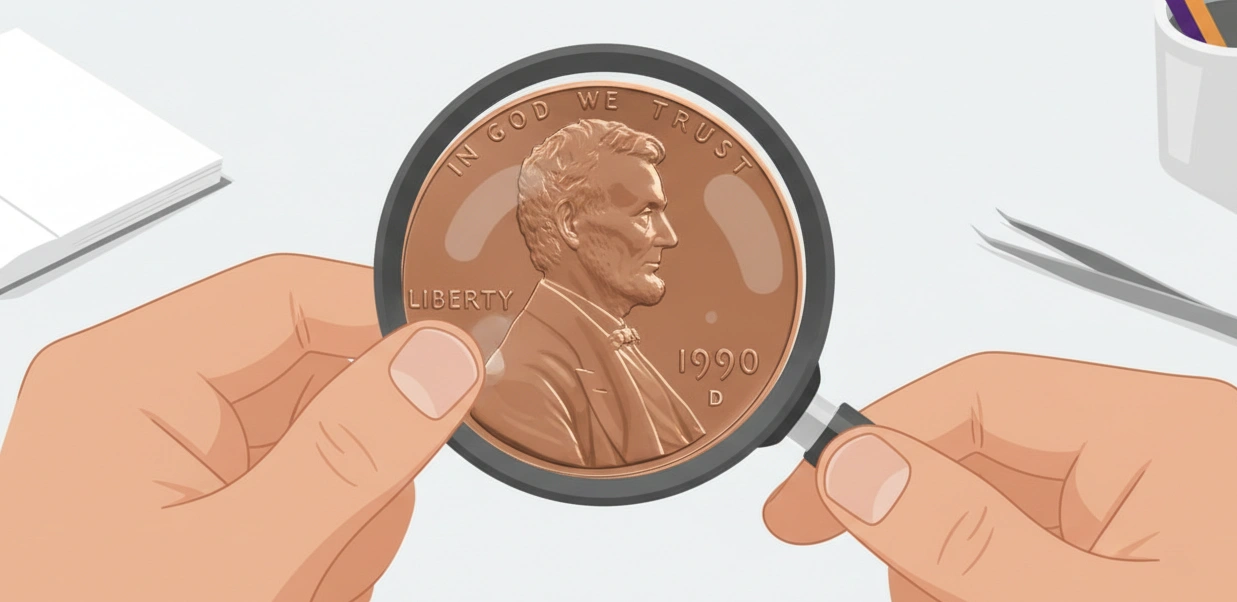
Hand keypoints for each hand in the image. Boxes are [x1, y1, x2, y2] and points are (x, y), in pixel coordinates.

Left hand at [0, 254, 483, 601]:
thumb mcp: (239, 562)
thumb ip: (350, 454)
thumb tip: (438, 362)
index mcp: (126, 380)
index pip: (289, 292)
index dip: (385, 321)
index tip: (460, 364)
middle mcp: (148, 405)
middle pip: (322, 375)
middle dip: (356, 468)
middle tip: (334, 538)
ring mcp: (182, 460)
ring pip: (333, 445)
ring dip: (346, 523)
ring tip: (301, 583)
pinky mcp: (207, 506)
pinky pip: (314, 494)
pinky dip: (327, 550)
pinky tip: (295, 588)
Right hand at [763, 351, 1236, 601]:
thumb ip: (968, 541)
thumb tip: (858, 472)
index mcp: (1161, 435)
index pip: (979, 391)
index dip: (876, 440)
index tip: (803, 508)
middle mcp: (1155, 461)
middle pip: (976, 461)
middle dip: (924, 542)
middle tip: (920, 599)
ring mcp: (1146, 518)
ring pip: (990, 525)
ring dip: (950, 583)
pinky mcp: (1137, 563)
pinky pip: (1023, 562)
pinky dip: (985, 592)